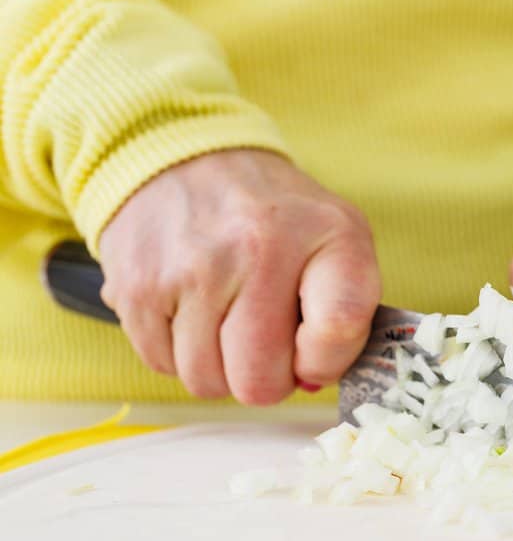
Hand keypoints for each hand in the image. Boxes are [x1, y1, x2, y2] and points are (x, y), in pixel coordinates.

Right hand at [98, 150, 380, 404]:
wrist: (187, 159)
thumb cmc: (276, 218)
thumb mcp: (339, 240)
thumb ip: (346, 315)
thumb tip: (311, 381)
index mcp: (329, 236)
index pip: (336, 331)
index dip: (325, 362)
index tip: (313, 351)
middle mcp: (259, 249)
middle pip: (260, 381)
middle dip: (266, 378)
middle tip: (265, 341)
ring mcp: (193, 270)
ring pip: (207, 382)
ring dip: (219, 367)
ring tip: (227, 317)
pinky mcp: (137, 287)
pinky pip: (162, 365)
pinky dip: (178, 351)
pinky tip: (192, 309)